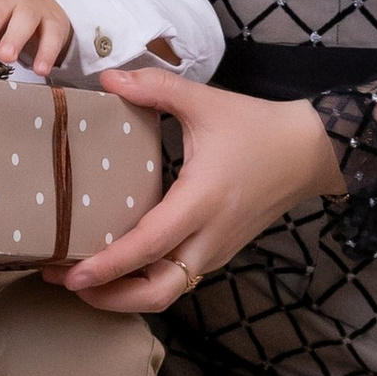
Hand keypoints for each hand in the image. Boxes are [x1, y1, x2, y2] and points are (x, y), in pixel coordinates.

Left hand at [50, 67, 342, 317]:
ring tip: (80, 279)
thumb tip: (107, 77)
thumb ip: (155, 88)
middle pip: (158, 293)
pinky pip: (177, 279)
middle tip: (65, 281)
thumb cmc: (258, 127)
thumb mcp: (206, 101)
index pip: (149, 246)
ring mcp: (215, 250)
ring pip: (167, 292)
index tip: (71, 274)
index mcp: (202, 202)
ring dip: (124, 295)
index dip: (108, 265)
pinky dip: (144, 283)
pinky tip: (116, 267)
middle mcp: (208, 237)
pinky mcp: (218, 251)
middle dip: (109, 298)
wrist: (310, 151)